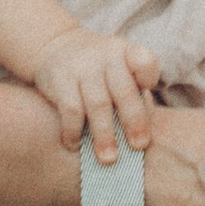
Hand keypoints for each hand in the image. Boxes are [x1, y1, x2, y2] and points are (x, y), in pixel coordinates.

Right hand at [32, 29, 160, 163]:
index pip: (145, 62)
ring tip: (109, 159)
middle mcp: (107, 58)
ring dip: (104, 135)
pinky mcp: (60, 80)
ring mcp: (83, 68)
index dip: (149, 78)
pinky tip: (75, 146)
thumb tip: (143, 132)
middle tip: (138, 146)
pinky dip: (74, 131)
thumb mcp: (119, 65)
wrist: (55, 46)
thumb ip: (134, 90)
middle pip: (124, 91)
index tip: (149, 96)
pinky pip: (71, 110)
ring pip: (98, 105)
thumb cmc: (98, 68)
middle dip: (134, 122)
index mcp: (127, 54)